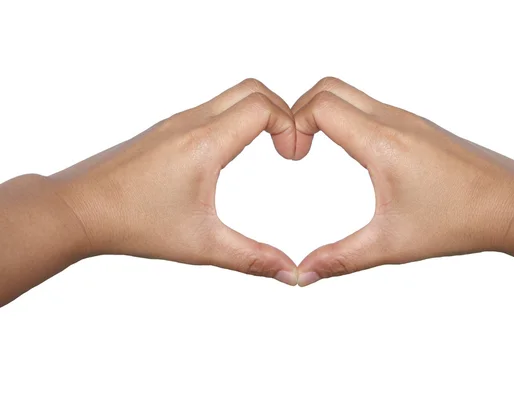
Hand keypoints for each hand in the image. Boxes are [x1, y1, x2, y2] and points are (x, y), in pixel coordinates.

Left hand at [50, 79, 297, 284]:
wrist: (76, 209)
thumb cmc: (131, 223)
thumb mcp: (201, 245)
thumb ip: (252, 259)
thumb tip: (290, 273)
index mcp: (204, 143)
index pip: (263, 106)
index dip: (291, 125)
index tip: (294, 156)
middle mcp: (191, 122)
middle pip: (252, 89)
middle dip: (282, 112)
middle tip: (288, 147)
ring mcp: (176, 122)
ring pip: (230, 96)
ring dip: (258, 115)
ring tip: (269, 149)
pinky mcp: (166, 130)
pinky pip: (211, 110)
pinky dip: (235, 121)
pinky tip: (232, 154)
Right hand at [292, 77, 513, 285]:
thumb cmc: (460, 220)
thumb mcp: (391, 244)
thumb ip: (340, 259)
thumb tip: (302, 275)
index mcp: (382, 142)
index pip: (321, 106)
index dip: (293, 124)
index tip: (292, 156)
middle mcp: (393, 120)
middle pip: (330, 87)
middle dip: (300, 110)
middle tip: (296, 147)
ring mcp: (407, 119)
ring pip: (351, 94)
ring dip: (324, 113)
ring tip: (313, 149)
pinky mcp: (417, 126)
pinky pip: (371, 107)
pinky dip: (347, 119)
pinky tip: (351, 154)